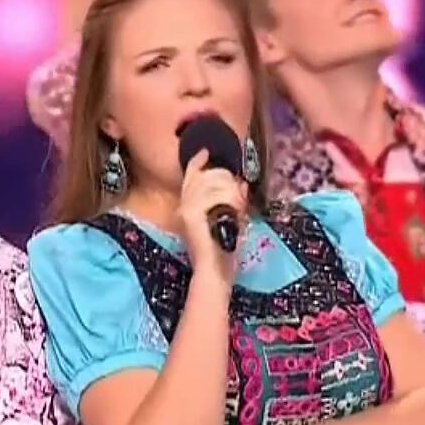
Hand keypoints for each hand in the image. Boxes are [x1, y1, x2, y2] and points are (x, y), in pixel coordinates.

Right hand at [178, 148, 248, 284]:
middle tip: (238, 190)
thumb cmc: (221, 251)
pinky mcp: (192, 215)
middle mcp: (183, 205)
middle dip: (224, 178)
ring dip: (230, 190)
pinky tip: (236, 209)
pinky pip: (214, 195)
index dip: (199, 162)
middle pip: (204, 176)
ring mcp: (186, 209)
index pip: (191, 176)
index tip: (207, 152)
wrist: (213, 272)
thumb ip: (230, 201)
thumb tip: (240, 183)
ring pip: (211, 182)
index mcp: (188, 207)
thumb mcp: (227, 221)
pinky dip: (230, 200)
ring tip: (239, 204)